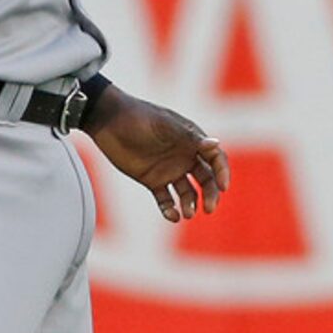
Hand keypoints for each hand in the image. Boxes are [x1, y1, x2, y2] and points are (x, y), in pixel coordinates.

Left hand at [84, 87, 228, 223]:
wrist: (108, 120)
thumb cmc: (140, 117)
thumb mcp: (165, 126)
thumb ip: (190, 138)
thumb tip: (216, 145)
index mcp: (192, 141)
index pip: (215, 159)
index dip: (222, 173)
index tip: (223, 187)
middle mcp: (184, 157)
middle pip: (206, 180)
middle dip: (210, 195)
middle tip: (208, 208)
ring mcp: (169, 170)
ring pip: (187, 193)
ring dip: (190, 204)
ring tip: (187, 214)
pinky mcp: (152, 181)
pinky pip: (166, 200)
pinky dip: (170, 210)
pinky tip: (172, 216)